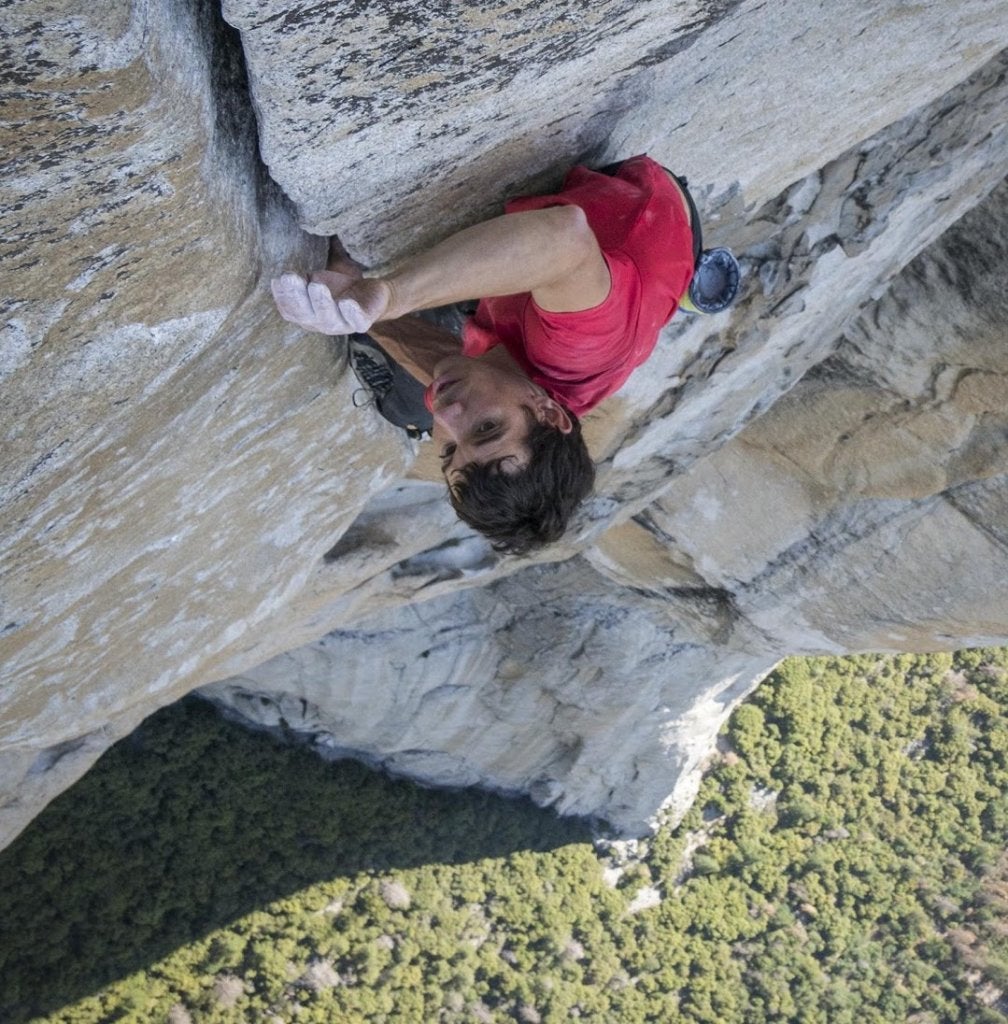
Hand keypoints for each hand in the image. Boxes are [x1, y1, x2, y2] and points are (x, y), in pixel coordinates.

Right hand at [270, 273, 390, 334]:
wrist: (370, 294)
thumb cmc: (339, 288)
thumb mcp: (316, 280)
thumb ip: (302, 278)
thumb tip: (283, 272)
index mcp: (307, 316)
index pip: (290, 310)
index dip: (283, 296)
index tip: (278, 278)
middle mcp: (322, 324)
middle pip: (306, 314)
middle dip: (298, 297)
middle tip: (291, 278)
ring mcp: (343, 325)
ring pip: (330, 319)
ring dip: (322, 303)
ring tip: (316, 285)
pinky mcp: (363, 322)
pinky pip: (357, 321)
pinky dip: (352, 313)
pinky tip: (346, 303)